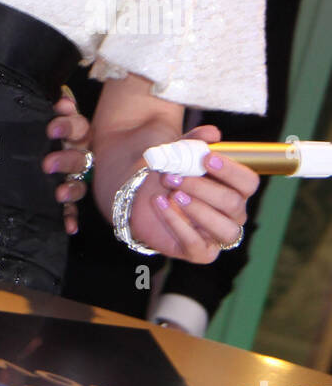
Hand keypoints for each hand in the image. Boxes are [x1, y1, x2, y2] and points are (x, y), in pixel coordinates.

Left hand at [42, 87, 91, 234]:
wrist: (36, 142)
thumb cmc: (44, 124)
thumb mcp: (47, 112)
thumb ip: (57, 103)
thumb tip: (61, 97)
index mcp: (75, 132)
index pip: (78, 127)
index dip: (68, 126)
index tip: (51, 127)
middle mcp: (79, 154)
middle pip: (79, 156)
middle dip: (65, 160)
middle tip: (47, 164)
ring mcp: (75, 176)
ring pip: (79, 183)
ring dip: (71, 189)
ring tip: (59, 193)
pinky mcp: (67, 196)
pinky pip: (72, 208)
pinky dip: (70, 217)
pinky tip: (69, 227)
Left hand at [129, 125, 257, 262]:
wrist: (137, 189)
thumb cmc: (168, 169)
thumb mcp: (179, 150)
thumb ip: (195, 140)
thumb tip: (213, 133)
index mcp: (234, 187)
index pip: (249, 182)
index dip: (231, 171)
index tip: (207, 158)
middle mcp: (232, 213)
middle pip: (234, 204)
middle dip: (202, 187)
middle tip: (173, 176)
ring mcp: (217, 235)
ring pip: (225, 228)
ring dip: (196, 207)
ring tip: (172, 192)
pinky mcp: (199, 252)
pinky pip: (197, 244)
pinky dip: (177, 222)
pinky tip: (161, 204)